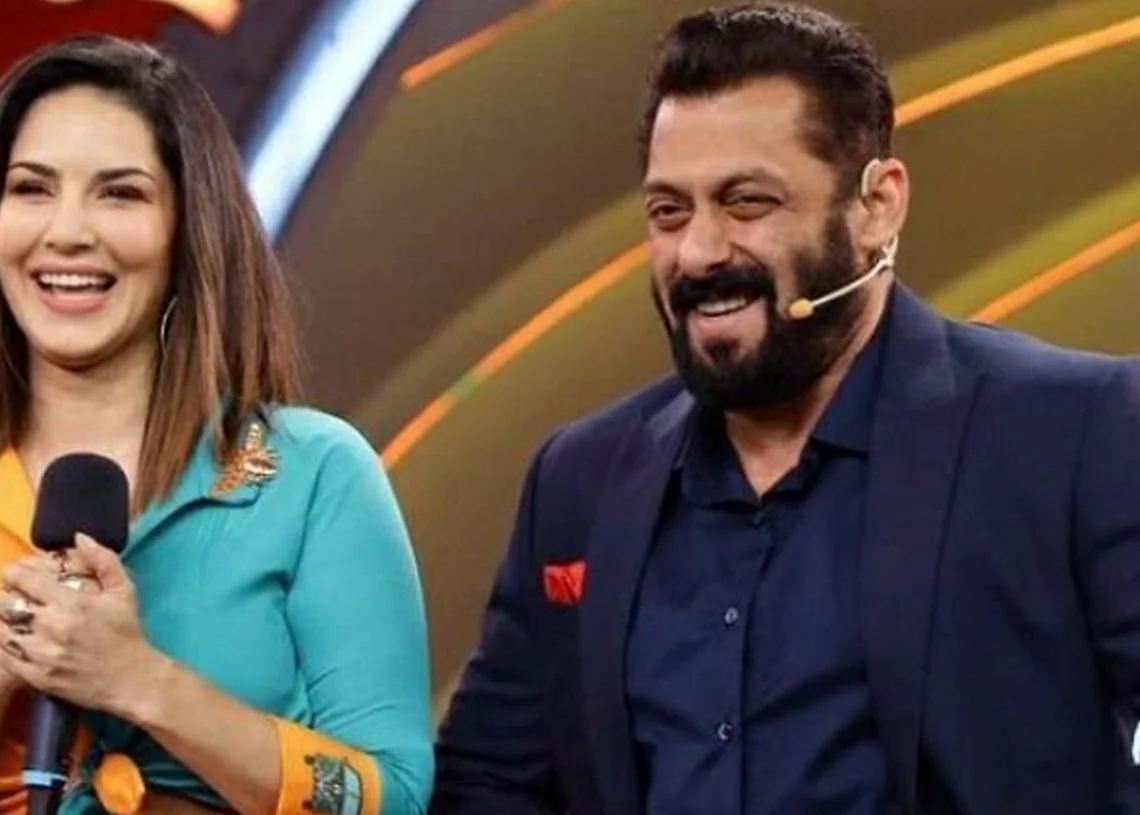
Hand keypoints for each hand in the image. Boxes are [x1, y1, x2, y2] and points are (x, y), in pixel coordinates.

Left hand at [0, 535, 161, 718]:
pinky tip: (10, 637)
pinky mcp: (34, 676)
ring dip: (2, 619)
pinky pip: (3, 656)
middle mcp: (52, 626)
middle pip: (5, 603)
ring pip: (0, 629)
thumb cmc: (126, 632)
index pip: (25, 580)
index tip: (15, 573)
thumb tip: (79, 537)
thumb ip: (103, 560)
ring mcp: (40, 653)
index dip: (14, 573)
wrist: (130, 679)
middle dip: (4, 594)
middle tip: (10, 594)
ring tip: (10, 616)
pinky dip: (2, 643)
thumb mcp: (124, 591)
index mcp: (72, 603)